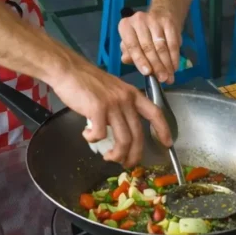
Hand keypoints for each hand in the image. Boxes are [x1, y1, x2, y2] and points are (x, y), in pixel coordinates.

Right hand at [50, 62, 172, 166]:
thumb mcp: (112, 90)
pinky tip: (87, 135)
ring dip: (116, 154)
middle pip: (138, 135)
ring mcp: (113, 104)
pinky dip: (93, 139)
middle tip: (127, 165)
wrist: (68, 69)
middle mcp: (126, 99)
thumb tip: (121, 128)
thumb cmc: (86, 80)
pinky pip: (100, 135)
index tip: (167, 144)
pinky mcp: (98, 109)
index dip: (163, 129)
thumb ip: (120, 105)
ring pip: (123, 140)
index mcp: (132, 94)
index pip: (155, 113)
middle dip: (134, 155)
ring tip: (108, 157)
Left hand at [119, 7, 181, 84]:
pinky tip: (174, 67)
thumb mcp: (131, 41)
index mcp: (126, 26)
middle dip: (156, 65)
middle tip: (162, 79)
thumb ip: (128, 52)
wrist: (161, 15)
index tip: (147, 73)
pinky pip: (173, 43)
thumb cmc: (142, 33)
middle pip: (148, 47)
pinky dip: (174, 57)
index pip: (133, 46)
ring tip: (169, 77)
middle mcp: (139, 20)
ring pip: (161, 47)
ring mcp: (154, 20)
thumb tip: (126, 60)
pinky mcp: (168, 23)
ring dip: (166, 64)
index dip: (140, 61)